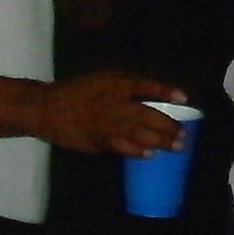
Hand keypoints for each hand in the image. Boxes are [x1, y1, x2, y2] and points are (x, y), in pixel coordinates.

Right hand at [39, 71, 189, 155]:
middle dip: (168, 125)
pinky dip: (137, 151)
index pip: (146, 86)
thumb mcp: (104, 79)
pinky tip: (150, 154)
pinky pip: (122, 146)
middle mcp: (114, 102)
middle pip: (147, 114)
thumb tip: (156, 98)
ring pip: (138, 133)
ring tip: (177, 146)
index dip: (166, 91)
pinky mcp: (98, 140)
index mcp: (116, 84)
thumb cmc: (80, 92)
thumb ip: (128, 87)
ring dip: (160, 141)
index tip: (185, 98)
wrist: (48, 108)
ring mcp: (106, 122)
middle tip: (184, 134)